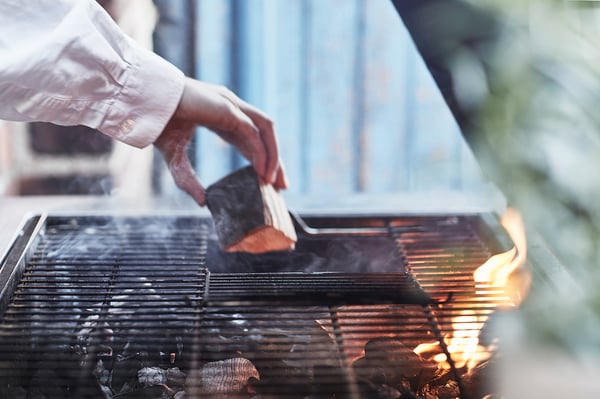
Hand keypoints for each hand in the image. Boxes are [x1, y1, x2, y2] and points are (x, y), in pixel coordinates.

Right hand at [154, 78, 287, 205]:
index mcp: (221, 115)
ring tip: (273, 181)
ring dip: (274, 154)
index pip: (251, 137)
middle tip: (283, 186)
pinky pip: (252, 132)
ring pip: (265, 128)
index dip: (263, 157)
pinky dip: (261, 152)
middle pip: (264, 133)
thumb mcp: (174, 158)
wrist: (145, 103)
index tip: (270, 180)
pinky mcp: (227, 108)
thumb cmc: (157, 123)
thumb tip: (202, 202)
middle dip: (276, 159)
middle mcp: (230, 107)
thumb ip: (187, 179)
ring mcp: (230, 104)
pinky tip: (262, 172)